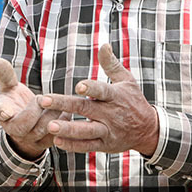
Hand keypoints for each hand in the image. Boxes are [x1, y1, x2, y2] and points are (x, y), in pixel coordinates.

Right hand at [0, 58, 67, 159]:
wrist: (26, 122)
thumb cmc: (15, 101)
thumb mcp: (9, 87)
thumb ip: (5, 74)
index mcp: (3, 112)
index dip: (2, 112)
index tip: (6, 110)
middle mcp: (14, 129)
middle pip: (22, 125)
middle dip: (34, 111)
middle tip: (42, 98)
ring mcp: (29, 138)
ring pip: (41, 130)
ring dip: (51, 115)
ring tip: (59, 104)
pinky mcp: (44, 142)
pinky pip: (55, 136)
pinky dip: (63, 123)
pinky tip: (67, 112)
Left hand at [39, 44, 158, 155]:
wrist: (148, 130)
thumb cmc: (134, 101)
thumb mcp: (127, 80)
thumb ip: (111, 64)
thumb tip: (104, 45)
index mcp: (115, 96)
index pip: (102, 91)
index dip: (91, 88)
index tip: (78, 86)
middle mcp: (110, 114)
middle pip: (85, 108)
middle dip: (63, 104)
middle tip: (44, 101)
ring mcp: (107, 130)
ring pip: (86, 131)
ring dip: (68, 128)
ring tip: (50, 126)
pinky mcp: (104, 145)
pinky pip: (87, 146)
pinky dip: (73, 145)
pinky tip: (57, 141)